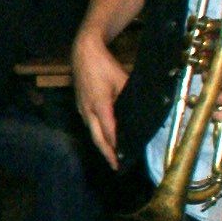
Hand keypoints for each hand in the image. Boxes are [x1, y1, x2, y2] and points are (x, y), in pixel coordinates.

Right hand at [72, 28, 127, 162]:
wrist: (83, 53)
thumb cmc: (104, 65)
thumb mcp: (122, 80)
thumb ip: (129, 98)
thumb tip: (141, 111)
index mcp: (100, 105)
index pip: (110, 132)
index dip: (116, 147)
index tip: (123, 160)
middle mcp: (88, 111)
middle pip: (97, 138)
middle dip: (107, 153)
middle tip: (116, 167)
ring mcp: (82, 109)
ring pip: (92, 132)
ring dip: (101, 145)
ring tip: (111, 155)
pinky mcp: (80, 105)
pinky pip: (90, 124)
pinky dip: (97, 134)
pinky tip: (103, 137)